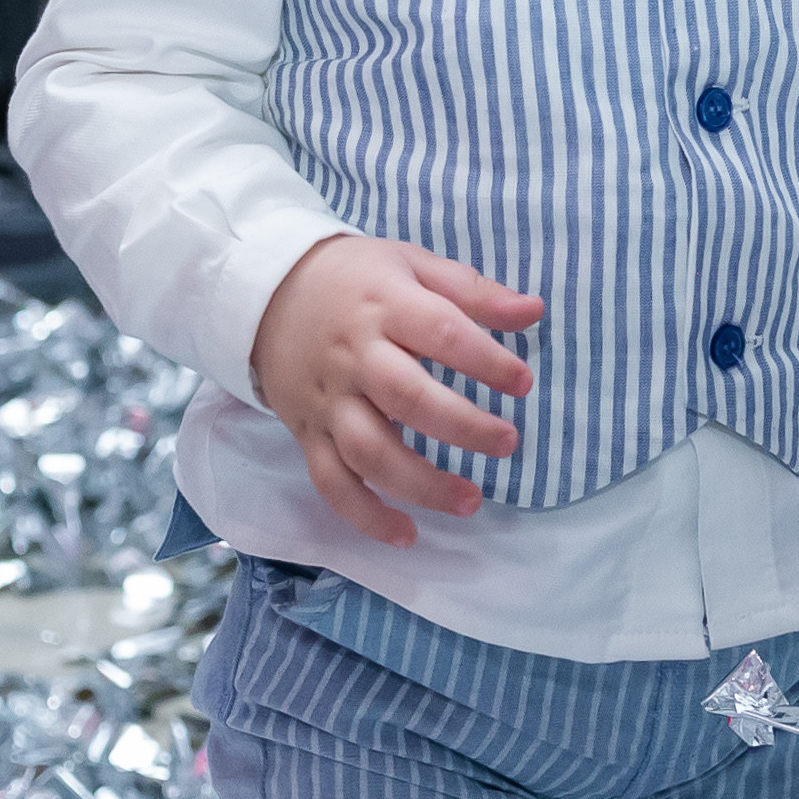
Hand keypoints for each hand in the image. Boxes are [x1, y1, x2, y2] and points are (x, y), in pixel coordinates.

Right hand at [252, 232, 543, 546]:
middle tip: (507, 443)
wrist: (265, 293)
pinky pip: (332, 481)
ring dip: (421, 483)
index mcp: (385, 306)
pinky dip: (365, 515)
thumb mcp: (411, 265)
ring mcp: (328, 400)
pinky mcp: (307, 433)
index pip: (440, 332)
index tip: (522, 383)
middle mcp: (354, 356)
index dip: (484, 360)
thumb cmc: (354, 279)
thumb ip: (472, 292)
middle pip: (406, 398)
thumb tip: (533, 311)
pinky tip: (406, 533)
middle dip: (462, 427)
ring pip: (369, 451)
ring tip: (471, 501)